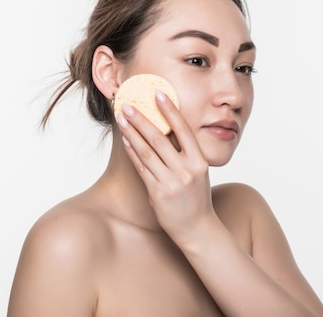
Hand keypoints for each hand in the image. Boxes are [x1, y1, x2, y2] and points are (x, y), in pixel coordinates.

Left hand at [116, 90, 216, 240]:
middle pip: (160, 138)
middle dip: (142, 119)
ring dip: (133, 132)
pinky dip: (133, 152)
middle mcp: (186, 170)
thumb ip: (185, 153)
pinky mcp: (157, 193)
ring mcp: (171, 182)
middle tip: (129, 104)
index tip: (158, 93)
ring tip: (123, 118)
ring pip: (147, 152)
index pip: (183, 130)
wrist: (197, 228)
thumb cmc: (197, 196)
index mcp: (199, 162)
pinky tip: (126, 139)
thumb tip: (167, 128)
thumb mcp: (199, 171)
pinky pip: (141, 168)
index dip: (170, 110)